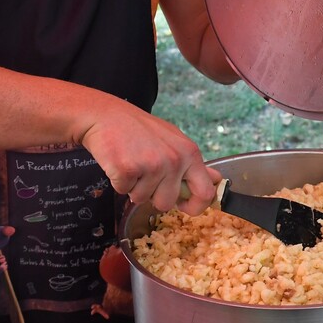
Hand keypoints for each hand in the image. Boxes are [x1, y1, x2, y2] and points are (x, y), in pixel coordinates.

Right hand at [78, 102, 216, 216]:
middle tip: (146, 176)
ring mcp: (151, 165)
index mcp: (190, 153)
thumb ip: (192, 164)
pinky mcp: (127, 170)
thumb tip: (216, 181)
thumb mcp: (174, 141)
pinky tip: (120, 162)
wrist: (106, 116)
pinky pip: (124, 192)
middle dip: (154, 197)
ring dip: (134, 187)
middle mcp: (174, 160)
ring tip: (132, 163)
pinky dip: (119, 182)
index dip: (196, 207)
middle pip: (167, 203)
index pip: (206, 192)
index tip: (184, 206)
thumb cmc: (140, 130)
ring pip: (142, 199)